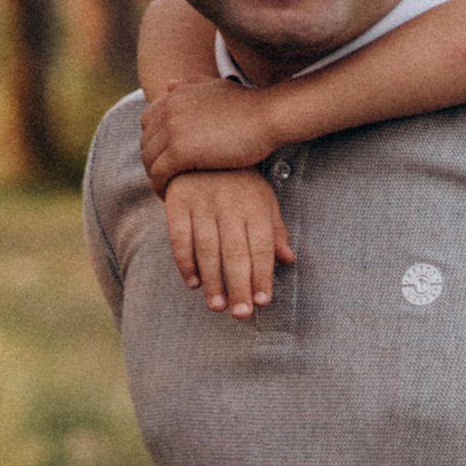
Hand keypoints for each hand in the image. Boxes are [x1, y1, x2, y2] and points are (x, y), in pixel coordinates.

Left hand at [141, 79, 276, 187]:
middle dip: (153, 163)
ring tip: (167, 192)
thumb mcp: (216, 87)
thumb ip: (191, 85)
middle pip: (146, 143)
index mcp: (173, 97)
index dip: (154, 142)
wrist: (266, 116)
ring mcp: (172, 131)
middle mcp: (168, 111)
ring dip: (155, 178)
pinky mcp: (181, 152)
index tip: (166, 159)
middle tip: (166, 180)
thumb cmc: (248, 105)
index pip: (147, 123)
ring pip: (149, 161)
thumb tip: (169, 85)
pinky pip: (159, 174)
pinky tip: (170, 197)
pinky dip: (160, 187)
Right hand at [162, 169, 296, 316]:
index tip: (262, 301)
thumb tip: (288, 259)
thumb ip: (275, 231)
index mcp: (254, 206)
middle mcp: (228, 206)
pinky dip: (185, 263)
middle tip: (241, 314)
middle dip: (239, 285)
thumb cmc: (240, 183)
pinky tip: (194, 283)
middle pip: (235, 252)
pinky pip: (179, 238)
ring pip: (207, 249)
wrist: (203, 151)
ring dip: (212, 281)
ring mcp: (201, 205)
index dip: (262, 275)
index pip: (261, 246)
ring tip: (218, 306)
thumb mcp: (264, 200)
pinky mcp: (177, 205)